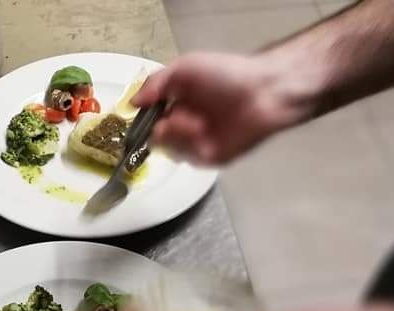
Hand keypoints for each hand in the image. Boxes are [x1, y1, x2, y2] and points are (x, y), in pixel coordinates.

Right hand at [133, 51, 312, 164]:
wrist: (261, 94)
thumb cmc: (225, 75)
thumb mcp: (184, 69)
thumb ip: (155, 84)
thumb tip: (132, 102)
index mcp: (178, 102)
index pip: (150, 118)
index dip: (143, 120)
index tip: (139, 119)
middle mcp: (186, 124)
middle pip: (156, 138)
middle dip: (163, 128)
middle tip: (176, 118)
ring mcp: (198, 143)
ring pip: (170, 150)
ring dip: (180, 135)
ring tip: (199, 123)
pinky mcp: (211, 158)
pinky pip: (189, 159)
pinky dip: (193, 146)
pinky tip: (205, 133)